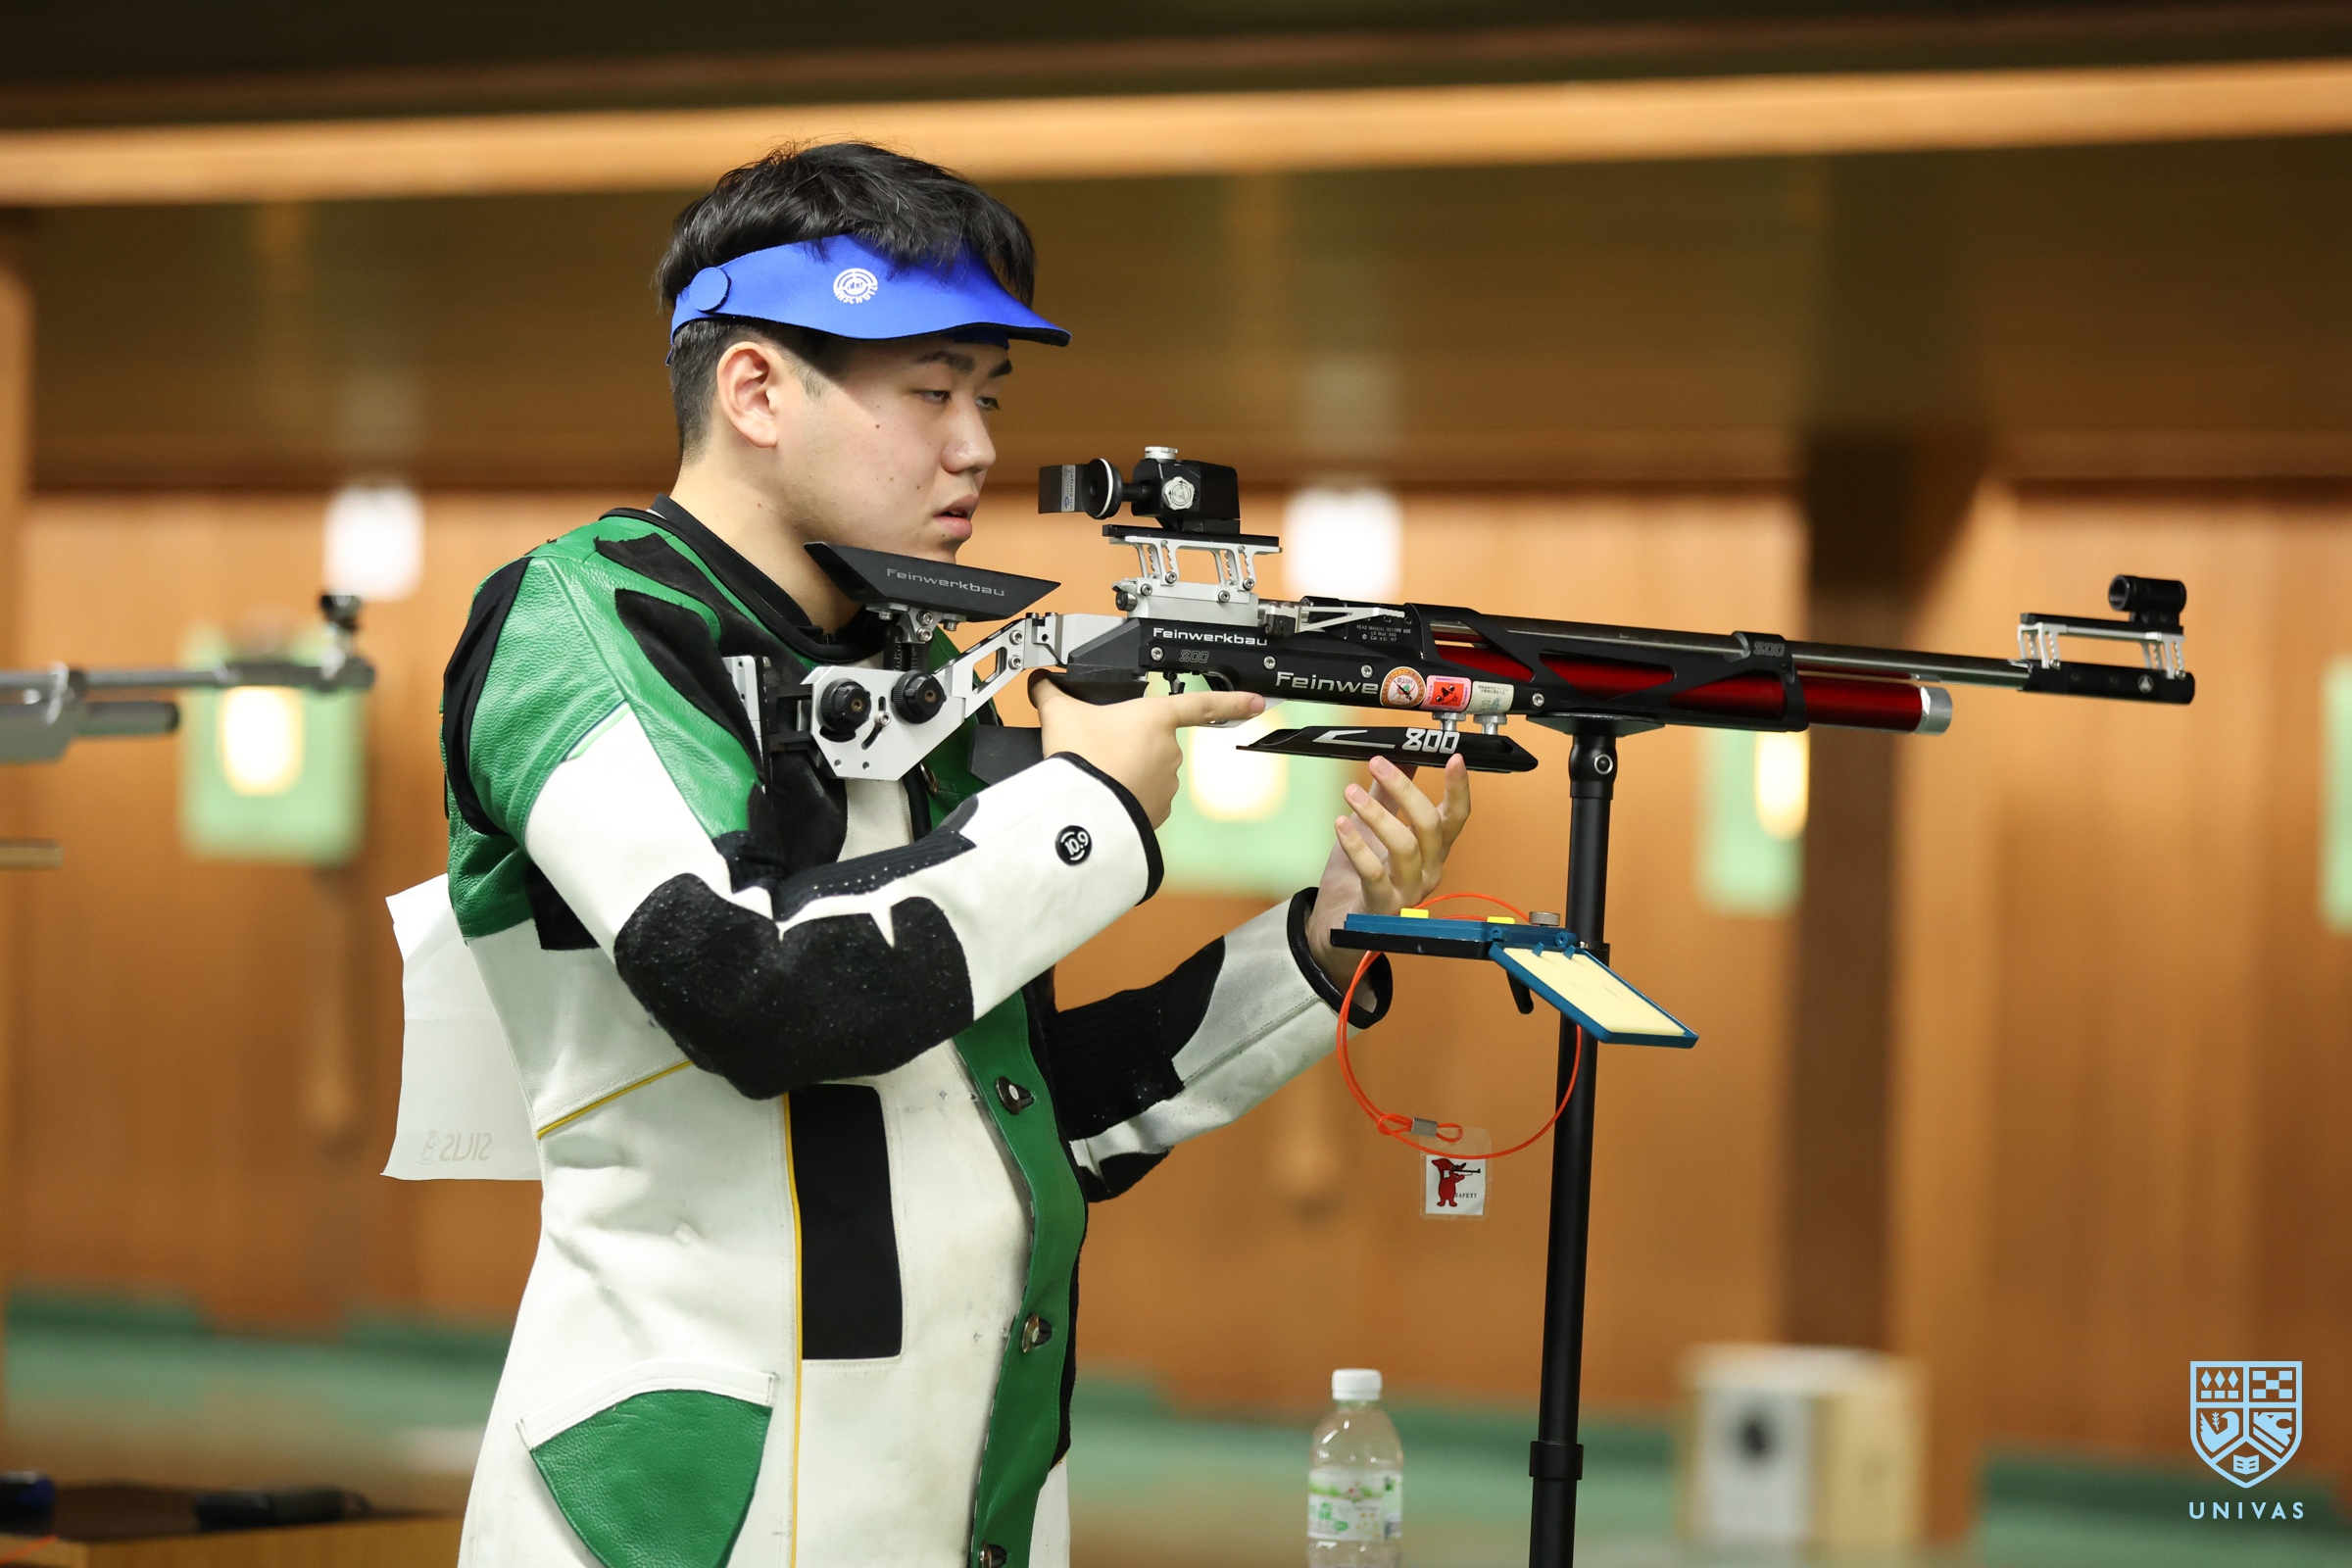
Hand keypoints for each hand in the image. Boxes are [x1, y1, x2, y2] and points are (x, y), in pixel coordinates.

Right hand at [1030, 673, 1262, 827]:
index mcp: (1156, 718)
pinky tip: (1104, 793)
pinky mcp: (1157, 811)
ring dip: (1129, 771)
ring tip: (1098, 772)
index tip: (1256, 702)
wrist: (1082, 809)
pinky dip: (1127, 796)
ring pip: (1149, 771)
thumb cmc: (1081, 758)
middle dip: (1130, 744)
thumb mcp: (1060, 714)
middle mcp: (1169, 750)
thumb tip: (1040, 684)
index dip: (1232, 701)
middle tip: (1099, 748)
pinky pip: (1144, 798)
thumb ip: (1052, 693)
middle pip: (1154, 740)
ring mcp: (1166, 783)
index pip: (1202, 704)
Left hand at [1307, 753, 1471, 990]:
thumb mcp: (1376, 830)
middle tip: (1378, 764)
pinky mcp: (1382, 906)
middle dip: (1404, 789)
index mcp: (1433, 850)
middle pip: (1429, 825)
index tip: (1454, 757)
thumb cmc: (1361, 877)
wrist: (1341, 926)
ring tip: (1351, 791)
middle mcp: (1429, 870)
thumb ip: (1390, 796)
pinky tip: (1340, 824)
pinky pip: (1373, 873)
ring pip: (1404, 846)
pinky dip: (1356, 846)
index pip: (1456, 817)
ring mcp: (1408, 891)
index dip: (1458, 788)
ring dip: (1377, 814)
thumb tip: (1404, 757)